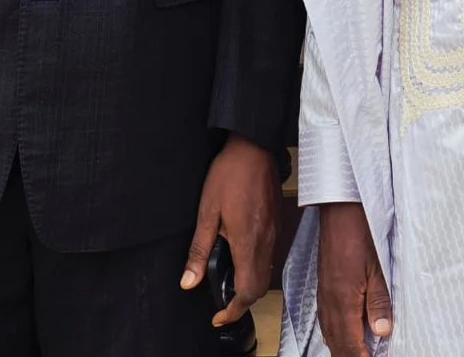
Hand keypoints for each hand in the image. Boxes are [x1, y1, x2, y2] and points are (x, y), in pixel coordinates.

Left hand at [183, 136, 280, 326]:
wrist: (254, 146)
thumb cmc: (229, 174)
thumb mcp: (206, 211)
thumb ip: (199, 249)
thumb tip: (188, 281)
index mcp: (247, 242)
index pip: (247, 290)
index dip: (234, 310)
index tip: (219, 316)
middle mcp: (265, 241)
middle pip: (259, 286)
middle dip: (241, 302)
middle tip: (221, 305)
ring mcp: (273, 231)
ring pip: (265, 272)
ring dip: (249, 285)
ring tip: (228, 284)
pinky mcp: (275, 222)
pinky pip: (268, 255)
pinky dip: (256, 267)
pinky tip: (240, 258)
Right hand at [316, 201, 392, 356]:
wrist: (340, 212)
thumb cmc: (360, 235)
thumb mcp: (377, 270)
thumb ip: (379, 302)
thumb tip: (382, 331)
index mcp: (343, 302)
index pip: (350, 344)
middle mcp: (329, 302)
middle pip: (337, 343)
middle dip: (350, 355)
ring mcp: (323, 295)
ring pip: (329, 332)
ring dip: (342, 347)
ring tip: (356, 353)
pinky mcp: (323, 287)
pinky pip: (325, 319)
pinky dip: (334, 332)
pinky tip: (342, 333)